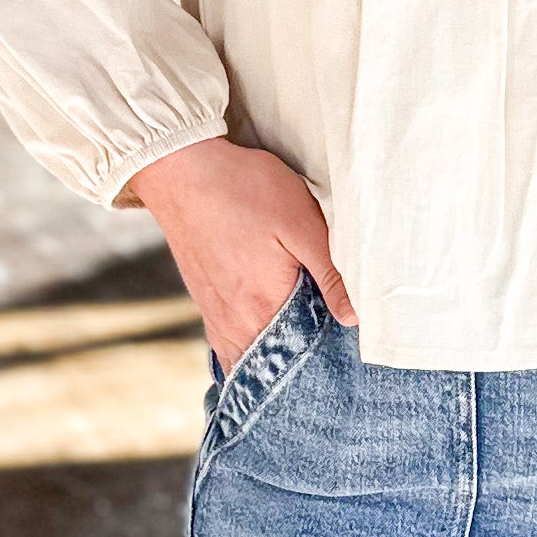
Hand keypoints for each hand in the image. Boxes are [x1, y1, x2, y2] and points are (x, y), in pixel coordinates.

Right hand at [125, 136, 355, 373]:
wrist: (181, 170)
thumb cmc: (245, 190)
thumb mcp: (301, 224)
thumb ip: (330, 274)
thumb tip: (354, 318)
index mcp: (264, 309)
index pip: (302, 357)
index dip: (325, 359)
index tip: (345, 355)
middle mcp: (234, 323)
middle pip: (273, 365)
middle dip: (300, 367)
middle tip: (326, 362)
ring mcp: (215, 316)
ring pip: (249, 358)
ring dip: (273, 361)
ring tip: (300, 354)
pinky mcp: (205, 302)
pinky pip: (229, 344)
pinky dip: (249, 350)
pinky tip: (265, 339)